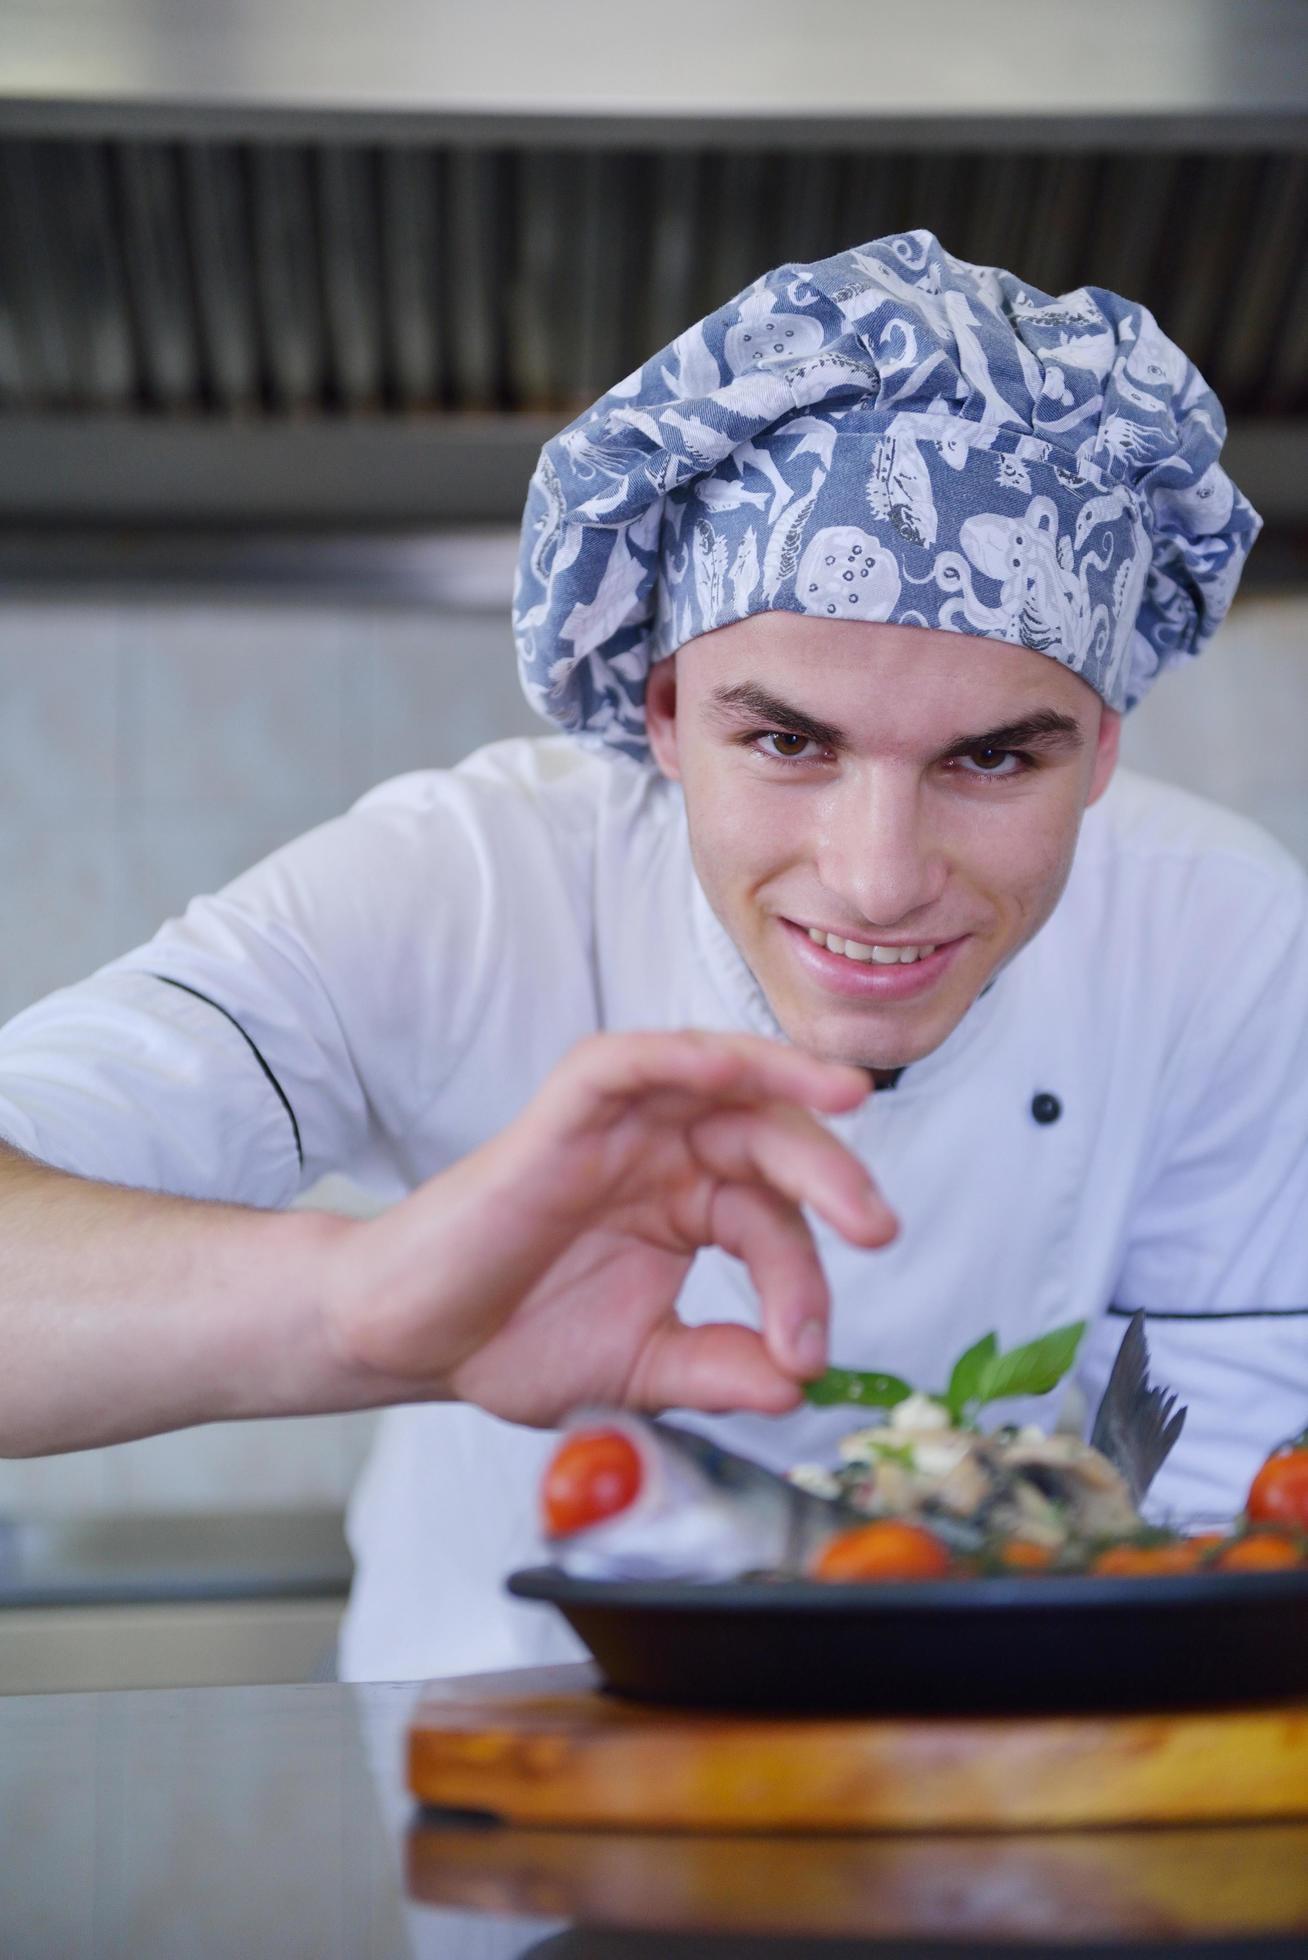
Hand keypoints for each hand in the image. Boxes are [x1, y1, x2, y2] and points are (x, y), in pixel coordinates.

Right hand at [324, 1030, 897, 1425]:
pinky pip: (632, 1063)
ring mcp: (619, 1129)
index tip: (805, 1356)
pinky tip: (735, 1067)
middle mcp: (665, 1156)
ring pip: (720, 1078)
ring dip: (786, 1079)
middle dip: (834, 1178)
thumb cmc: (511, 1340)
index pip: (773, 1225)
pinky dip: (686, 1054)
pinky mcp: (566, 1113)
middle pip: (771, 1141)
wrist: (411, 1340)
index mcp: (688, 1206)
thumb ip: (718, 1371)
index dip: (804, 1285)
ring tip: (848, 1100)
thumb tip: (797, 1387)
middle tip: (877, 1228)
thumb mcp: (641, 1371)